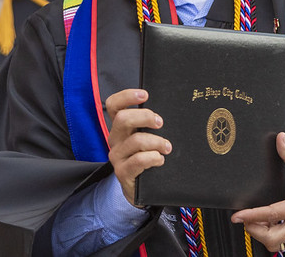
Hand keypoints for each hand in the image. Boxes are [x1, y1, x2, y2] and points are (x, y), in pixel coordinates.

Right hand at [106, 88, 171, 205]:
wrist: (140, 190)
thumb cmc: (146, 157)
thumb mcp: (146, 138)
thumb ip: (151, 125)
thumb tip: (171, 108)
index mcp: (120, 127)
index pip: (113, 105)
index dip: (126, 96)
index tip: (145, 94)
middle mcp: (115, 139)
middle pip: (123, 118)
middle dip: (145, 117)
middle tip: (161, 122)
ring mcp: (117, 156)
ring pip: (135, 140)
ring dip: (156, 141)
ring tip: (167, 147)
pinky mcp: (122, 172)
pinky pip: (138, 160)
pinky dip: (153, 158)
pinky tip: (160, 160)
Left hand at [230, 132, 284, 251]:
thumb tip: (280, 140)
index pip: (270, 214)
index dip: (250, 216)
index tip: (237, 216)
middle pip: (271, 239)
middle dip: (254, 231)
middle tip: (247, 220)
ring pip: (279, 245)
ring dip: (264, 235)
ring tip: (259, 223)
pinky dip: (277, 237)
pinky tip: (275, 226)